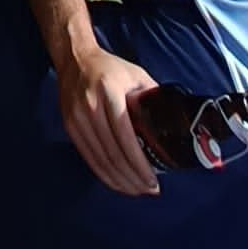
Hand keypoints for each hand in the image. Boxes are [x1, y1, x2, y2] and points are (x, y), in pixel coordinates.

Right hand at [57, 49, 161, 196]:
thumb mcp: (136, 76)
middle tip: (149, 190)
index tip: (154, 181)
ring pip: (100, 159)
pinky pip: (88, 157)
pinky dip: (103, 174)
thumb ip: (153, 98)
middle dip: (133, 178)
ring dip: (119, 180)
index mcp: (109, 91)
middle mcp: (89, 105)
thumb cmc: (109, 68)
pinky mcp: (69, 126)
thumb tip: (177, 122)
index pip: (125, 137)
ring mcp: (76, 117)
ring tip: (136, 190)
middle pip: (112, 153)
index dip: (140, 164)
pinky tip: (117, 182)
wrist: (74, 57)